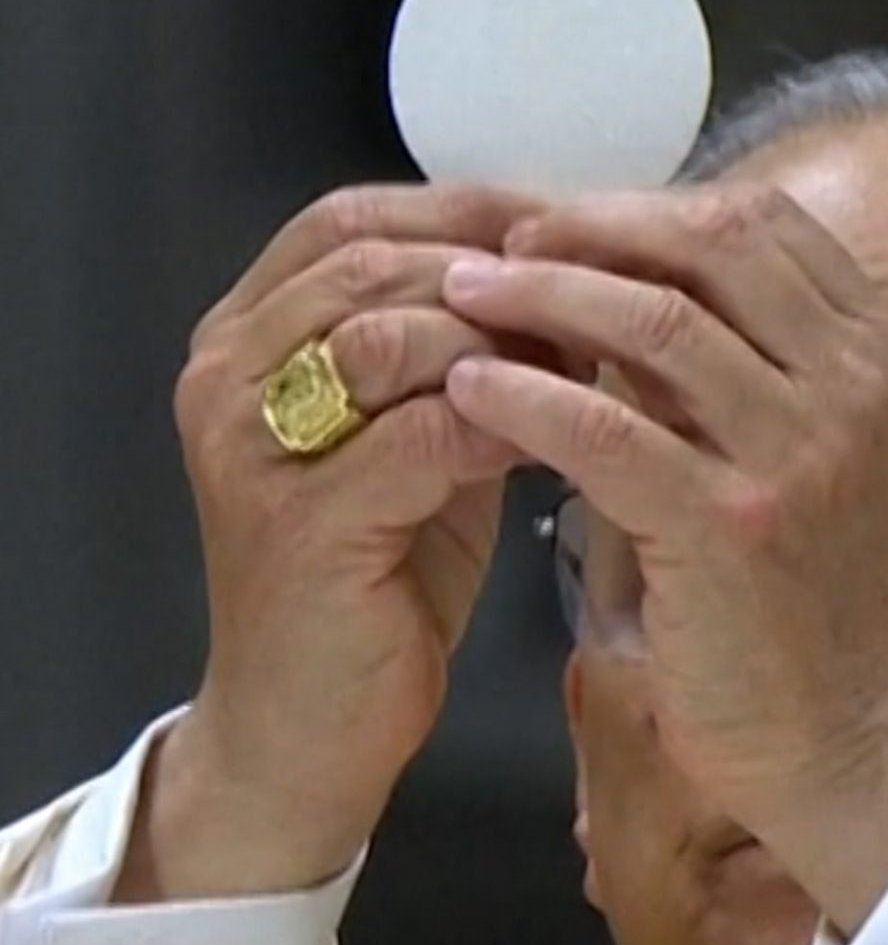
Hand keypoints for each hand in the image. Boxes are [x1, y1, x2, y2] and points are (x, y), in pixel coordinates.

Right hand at [122, 182, 549, 901]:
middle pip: (372, 260)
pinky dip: (506, 419)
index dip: (468, 206)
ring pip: (389, 334)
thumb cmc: (373, 584)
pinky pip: (419, 433)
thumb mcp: (415, 441)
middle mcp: (226, 377)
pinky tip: (570, 430)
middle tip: (604, 284)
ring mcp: (250, 449)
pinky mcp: (297, 524)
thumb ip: (458, 353)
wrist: (305, 737)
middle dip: (499, 266)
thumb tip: (568, 270)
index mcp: (244, 338)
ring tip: (593, 355)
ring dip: (505, 336)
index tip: (575, 222)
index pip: (351, 219)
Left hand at [442, 184, 887, 933]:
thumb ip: (738, 368)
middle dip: (592, 228)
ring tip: (462, 296)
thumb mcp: (803, 454)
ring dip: (543, 295)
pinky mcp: (729, 525)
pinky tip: (469, 390)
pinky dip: (527, 396)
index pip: (762, 221)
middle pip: (710, 244)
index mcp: (878, 353)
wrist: (848, 739)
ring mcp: (798, 452)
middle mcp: (853, 385)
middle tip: (503, 242)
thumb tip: (617, 281)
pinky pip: (608, 428)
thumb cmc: (808, 599)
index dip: (650, 205)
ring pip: (654, 320)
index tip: (566, 220)